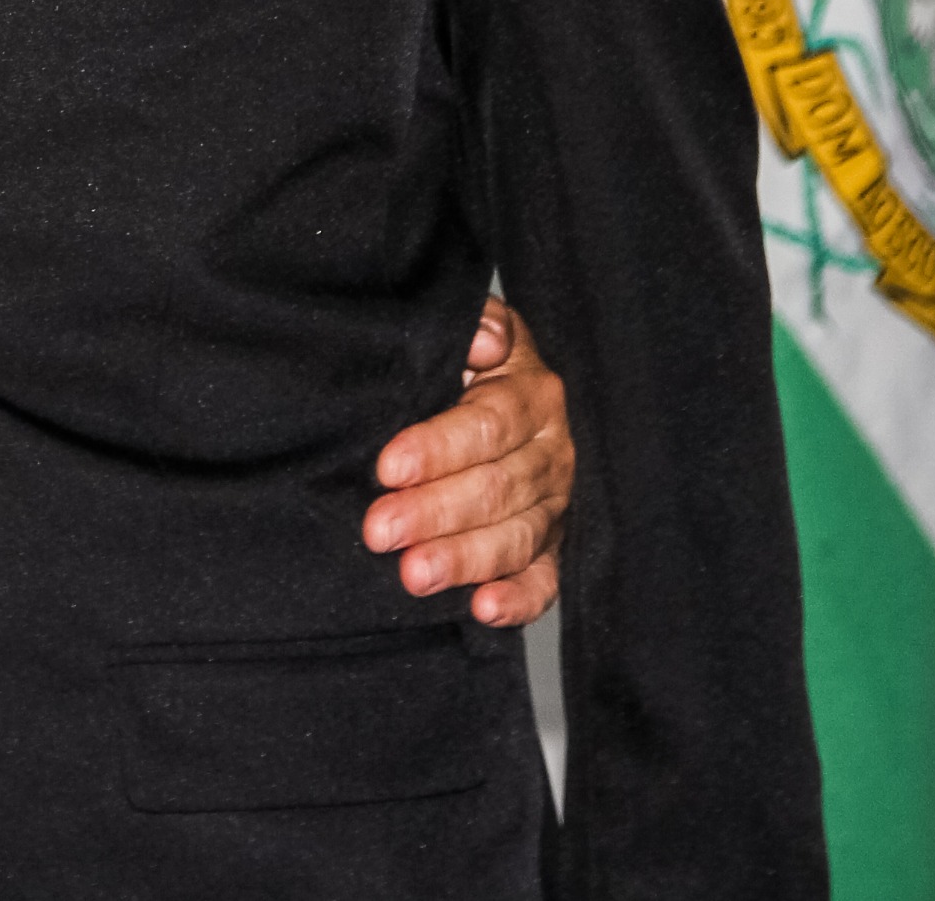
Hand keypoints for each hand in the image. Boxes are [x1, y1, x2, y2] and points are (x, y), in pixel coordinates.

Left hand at [365, 296, 572, 626]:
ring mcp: (555, 506)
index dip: (438, 447)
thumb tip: (482, 341)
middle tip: (380, 530)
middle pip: (497, 487)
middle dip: (434, 512)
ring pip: (516, 537)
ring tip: (414, 575)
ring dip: (464, 560)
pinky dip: (520, 600)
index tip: (388, 467)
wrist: (501, 389)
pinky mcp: (551, 549)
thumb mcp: (470, 331)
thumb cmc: (468, 361)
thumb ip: (478, 326)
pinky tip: (484, 609)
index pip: (488, 425)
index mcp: (531, 395)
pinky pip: (545, 580)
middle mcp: (550, 453)